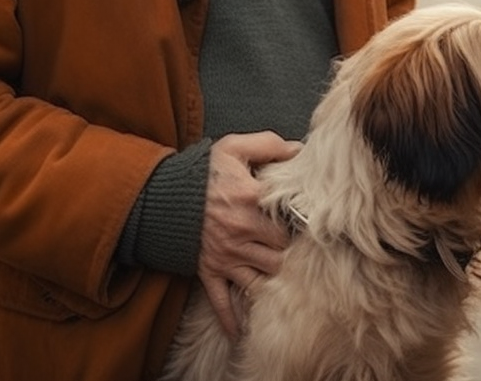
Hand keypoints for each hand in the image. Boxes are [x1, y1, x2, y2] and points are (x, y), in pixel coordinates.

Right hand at [197, 131, 302, 336]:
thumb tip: (300, 150)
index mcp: (252, 200)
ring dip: (275, 287)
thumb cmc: (203, 170)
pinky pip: (222, 301)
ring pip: (262, 281)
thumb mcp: (235, 147)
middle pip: (281, 256)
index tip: (318, 229)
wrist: (162, 193)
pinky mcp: (209, 270)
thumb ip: (270, 146)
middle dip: (295, 260)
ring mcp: (226, 256)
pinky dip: (233, 319)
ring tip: (292, 292)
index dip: (306, 226)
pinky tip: (244, 333)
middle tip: (309, 262)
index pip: (290, 220)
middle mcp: (242, 232)